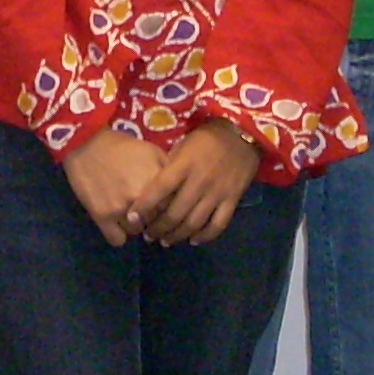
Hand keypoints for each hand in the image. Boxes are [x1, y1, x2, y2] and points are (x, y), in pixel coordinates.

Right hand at [64, 128, 166, 246]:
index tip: (160, 205)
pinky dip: (118, 234)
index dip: (166, 207)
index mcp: (156, 183)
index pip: (171, 208)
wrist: (86, 143)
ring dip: (134, 225)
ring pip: (136, 231)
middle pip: (154, 222)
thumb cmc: (121, 146)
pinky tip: (115, 224)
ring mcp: (121, 210)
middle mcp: (141, 199)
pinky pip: (117, 240)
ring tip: (127, 213)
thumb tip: (179, 189)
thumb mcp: (152, 151)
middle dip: (151, 216)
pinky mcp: (101, 217)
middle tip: (142, 208)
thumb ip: (168, 171)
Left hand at [136, 120, 260, 245]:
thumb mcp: (182, 144)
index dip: (144, 206)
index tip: (131, 218)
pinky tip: (193, 240)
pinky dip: (204, 236)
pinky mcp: (232, 200)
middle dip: (158, 228)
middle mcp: (199, 182)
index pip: (159, 189)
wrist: (242, 134)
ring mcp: (217, 193)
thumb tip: (154, 189)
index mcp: (184, 165)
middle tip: (148, 235)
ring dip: (177, 236)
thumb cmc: (207, 137)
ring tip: (165, 241)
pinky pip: (217, 225)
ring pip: (194, 223)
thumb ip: (170, 166)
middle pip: (175, 213)